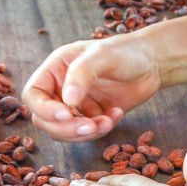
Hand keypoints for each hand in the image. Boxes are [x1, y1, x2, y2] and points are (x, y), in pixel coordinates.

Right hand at [21, 36, 161, 141]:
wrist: (152, 63)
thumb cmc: (126, 51)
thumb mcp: (103, 55)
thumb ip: (82, 74)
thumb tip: (68, 101)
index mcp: (55, 69)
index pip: (33, 94)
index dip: (44, 109)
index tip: (66, 114)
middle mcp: (60, 88)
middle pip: (44, 119)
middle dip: (66, 128)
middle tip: (90, 127)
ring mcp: (74, 105)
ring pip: (63, 131)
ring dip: (84, 133)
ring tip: (108, 121)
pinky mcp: (90, 117)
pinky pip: (85, 134)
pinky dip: (99, 131)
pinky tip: (116, 115)